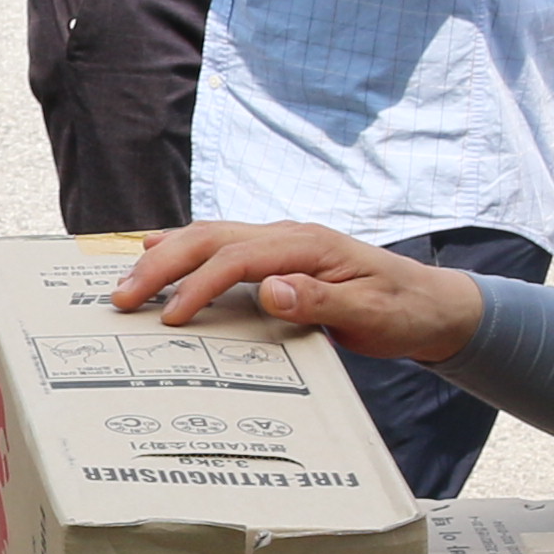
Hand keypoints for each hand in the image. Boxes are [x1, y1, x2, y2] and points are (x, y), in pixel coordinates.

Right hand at [108, 220, 482, 360]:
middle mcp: (290, 235)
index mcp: (308, 245)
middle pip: (211, 238)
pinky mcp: (278, 256)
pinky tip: (157, 253)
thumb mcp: (370, 313)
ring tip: (126, 282)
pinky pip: (221, 246)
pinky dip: (184, 250)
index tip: (170, 318)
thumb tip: (268, 289)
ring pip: (210, 236)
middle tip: (121, 298)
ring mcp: (282, 242)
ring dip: (165, 257)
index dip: (198, 286)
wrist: (433, 304)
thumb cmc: (403, 311)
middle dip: (162, 265)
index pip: (237, 259)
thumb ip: (319, 299)